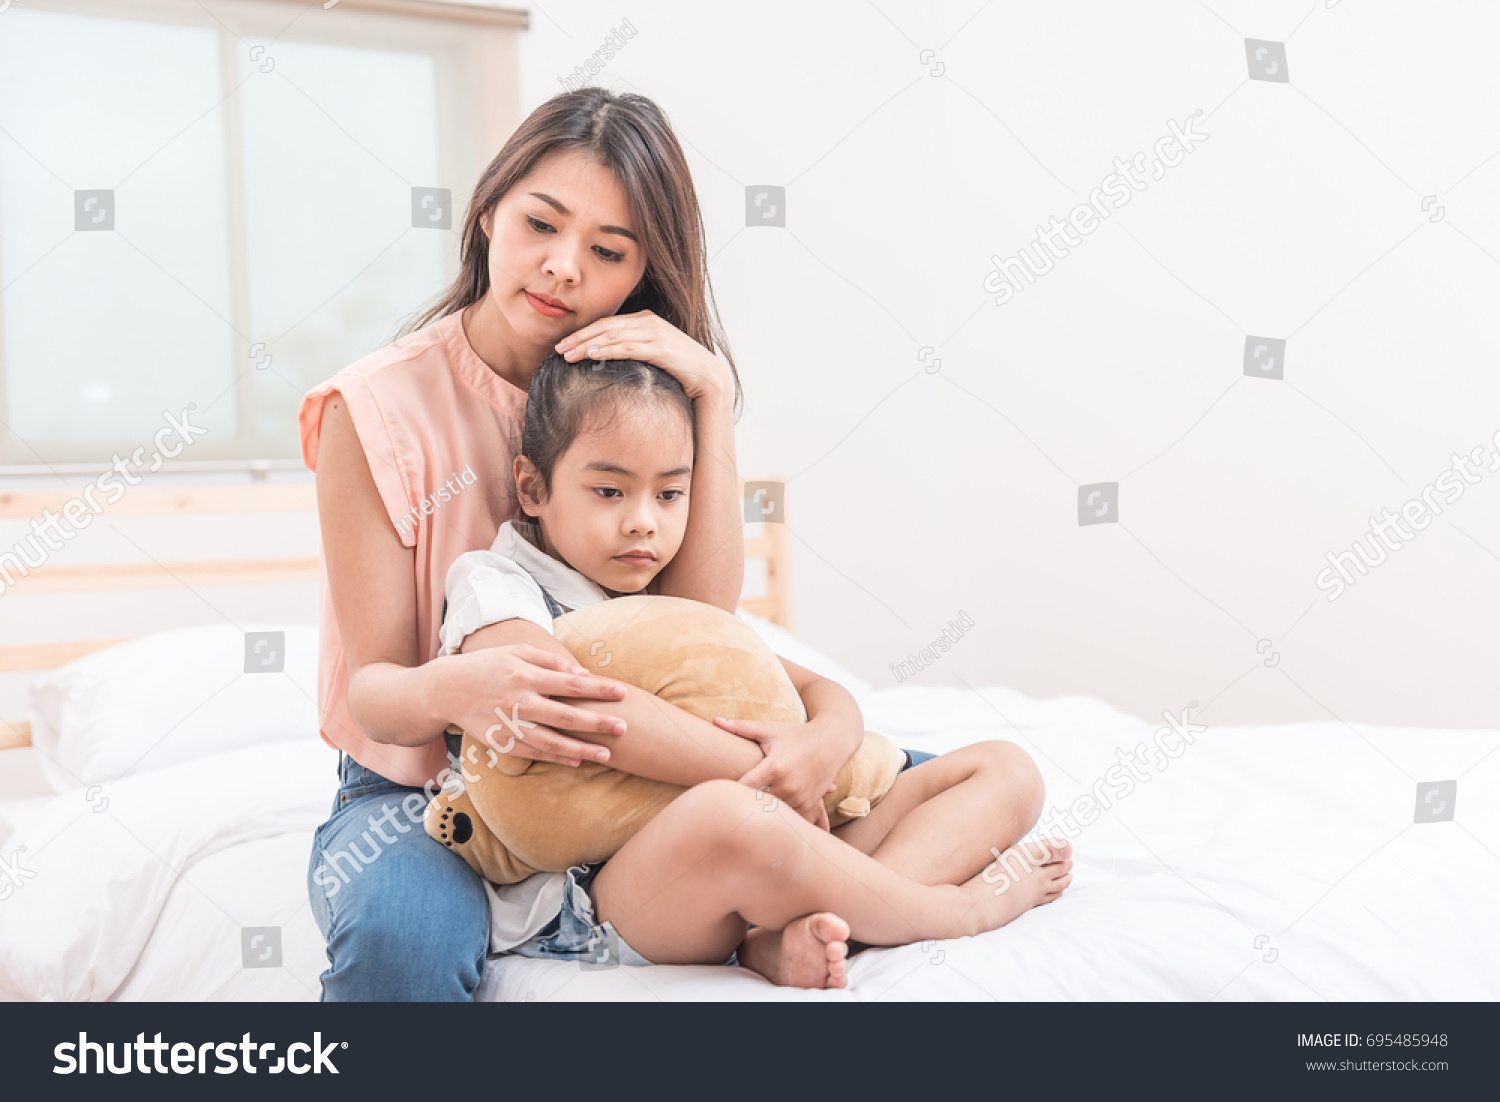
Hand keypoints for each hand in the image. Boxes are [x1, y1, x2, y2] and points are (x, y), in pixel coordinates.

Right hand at [438, 644, 628, 766]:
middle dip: (597, 723)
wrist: (445, 690)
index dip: (598, 689)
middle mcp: (519, 701)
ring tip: (607, 754)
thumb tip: (582, 672)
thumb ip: (550, 660)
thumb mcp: (515, 652)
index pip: (570, 683)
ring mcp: (509, 725)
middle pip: (566, 715)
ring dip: (581, 749)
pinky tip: (577, 760)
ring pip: (552, 741)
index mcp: (525, 675)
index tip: (622, 692)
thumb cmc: (486, 666)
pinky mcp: (501, 742)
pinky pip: (534, 753)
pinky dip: (557, 758)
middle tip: (623, 728)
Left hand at [554, 310, 728, 402]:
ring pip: (612, 335)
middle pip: (605, 327)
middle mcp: (648, 321)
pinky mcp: (659, 347)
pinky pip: (627, 346)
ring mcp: (654, 332)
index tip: (564, 344)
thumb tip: (608, 361)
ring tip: (567, 355)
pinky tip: (592, 354)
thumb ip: (633, 352)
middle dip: (578, 337)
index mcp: (645, 320)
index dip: (583, 333)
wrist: (709, 378)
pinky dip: (607, 349)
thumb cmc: (680, 371)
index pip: (606, 323)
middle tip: (556, 349)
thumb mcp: (652, 357)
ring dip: (587, 345)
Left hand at [714, 715, 845, 830]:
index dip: (729, 791)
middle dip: (743, 803)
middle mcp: (787, 785)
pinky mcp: (809, 804)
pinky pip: (788, 817)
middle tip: (727, 804)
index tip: (718, 791)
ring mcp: (799, 797)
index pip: (743, 788)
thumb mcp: (769, 729)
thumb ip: (740, 728)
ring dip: (760, 812)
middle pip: (755, 804)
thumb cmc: (796, 733)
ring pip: (771, 814)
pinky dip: (778, 815)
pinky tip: (767, 813)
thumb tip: (714, 720)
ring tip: (744, 811)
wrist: (833, 741)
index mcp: (774, 767)